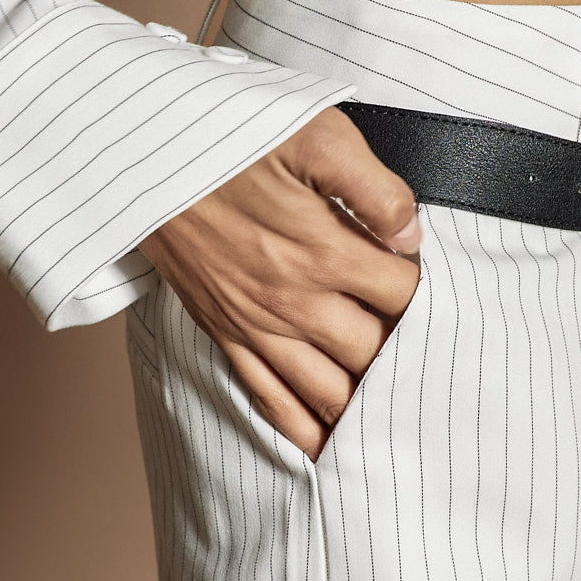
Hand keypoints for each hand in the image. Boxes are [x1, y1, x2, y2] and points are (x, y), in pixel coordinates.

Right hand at [137, 105, 421, 461]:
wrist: (149, 153)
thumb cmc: (234, 137)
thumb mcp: (318, 135)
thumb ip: (376, 188)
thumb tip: (412, 234)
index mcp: (324, 251)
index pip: (404, 294)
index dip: (428, 290)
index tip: (431, 280)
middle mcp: (294, 300)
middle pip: (375, 353)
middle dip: (407, 352)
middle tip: (426, 349)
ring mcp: (258, 325)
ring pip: (330, 391)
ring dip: (368, 403)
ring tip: (397, 409)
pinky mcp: (226, 334)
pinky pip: (270, 400)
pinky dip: (305, 429)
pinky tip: (329, 445)